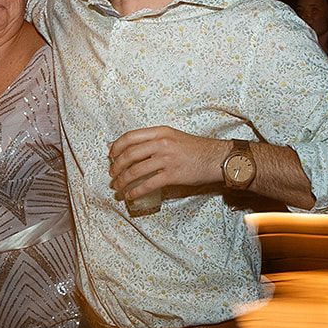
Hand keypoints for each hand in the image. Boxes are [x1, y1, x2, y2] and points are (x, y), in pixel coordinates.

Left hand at [108, 126, 227, 201]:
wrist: (216, 158)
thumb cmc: (195, 149)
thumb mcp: (172, 137)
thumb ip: (153, 140)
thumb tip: (129, 148)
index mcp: (160, 132)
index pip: (130, 137)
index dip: (116, 148)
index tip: (111, 157)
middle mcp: (162, 143)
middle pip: (129, 155)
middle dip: (116, 167)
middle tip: (112, 176)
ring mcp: (167, 159)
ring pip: (135, 171)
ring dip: (123, 181)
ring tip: (118, 188)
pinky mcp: (172, 175)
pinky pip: (148, 184)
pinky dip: (136, 191)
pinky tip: (131, 196)